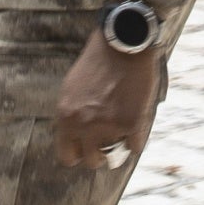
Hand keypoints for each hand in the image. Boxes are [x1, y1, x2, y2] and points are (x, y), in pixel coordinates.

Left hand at [55, 30, 164, 167]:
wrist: (122, 44)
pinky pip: (135, 146)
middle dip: (99, 155)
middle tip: (107, 145)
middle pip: (91, 160)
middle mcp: (85, 126)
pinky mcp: (132, 123)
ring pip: (114, 157)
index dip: (78, 154)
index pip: (66, 155)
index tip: (86, 149)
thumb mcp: (71, 89)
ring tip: (122, 137)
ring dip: (118, 149)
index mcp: (66, 117)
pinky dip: (136, 140)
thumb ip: (71, 114)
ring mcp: (109, 126)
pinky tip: (136, 126)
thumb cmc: (97, 62)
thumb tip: (74, 135)